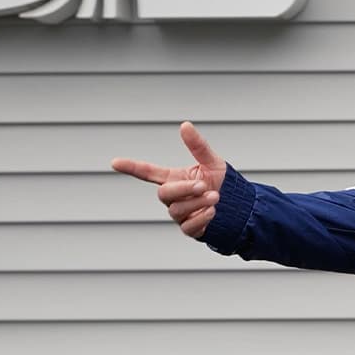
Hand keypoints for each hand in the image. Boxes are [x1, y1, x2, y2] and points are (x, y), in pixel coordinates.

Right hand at [111, 121, 227, 238]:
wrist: (239, 205)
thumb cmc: (221, 182)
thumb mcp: (212, 161)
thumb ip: (198, 146)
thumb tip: (185, 125)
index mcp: (174, 178)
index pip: (148, 172)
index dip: (132, 167)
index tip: (114, 162)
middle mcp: (173, 197)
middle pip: (164, 193)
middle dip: (184, 188)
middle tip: (203, 184)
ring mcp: (180, 214)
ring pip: (177, 210)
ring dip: (197, 202)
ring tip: (216, 196)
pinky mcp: (190, 229)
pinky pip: (188, 226)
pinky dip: (201, 218)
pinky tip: (213, 211)